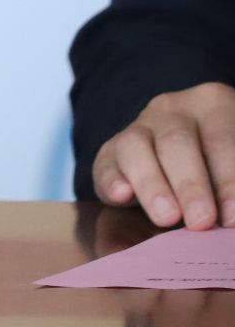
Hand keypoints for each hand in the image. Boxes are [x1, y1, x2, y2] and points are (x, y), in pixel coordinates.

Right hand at [92, 82, 234, 228]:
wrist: (190, 165)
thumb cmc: (222, 169)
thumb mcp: (232, 169)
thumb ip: (231, 185)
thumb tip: (232, 214)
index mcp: (214, 105)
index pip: (222, 140)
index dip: (228, 181)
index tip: (232, 217)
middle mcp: (173, 109)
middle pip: (176, 141)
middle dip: (189, 184)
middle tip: (201, 221)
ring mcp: (137, 127)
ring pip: (135, 146)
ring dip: (151, 185)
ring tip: (166, 218)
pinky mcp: (110, 152)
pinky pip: (105, 163)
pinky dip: (112, 181)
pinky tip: (122, 196)